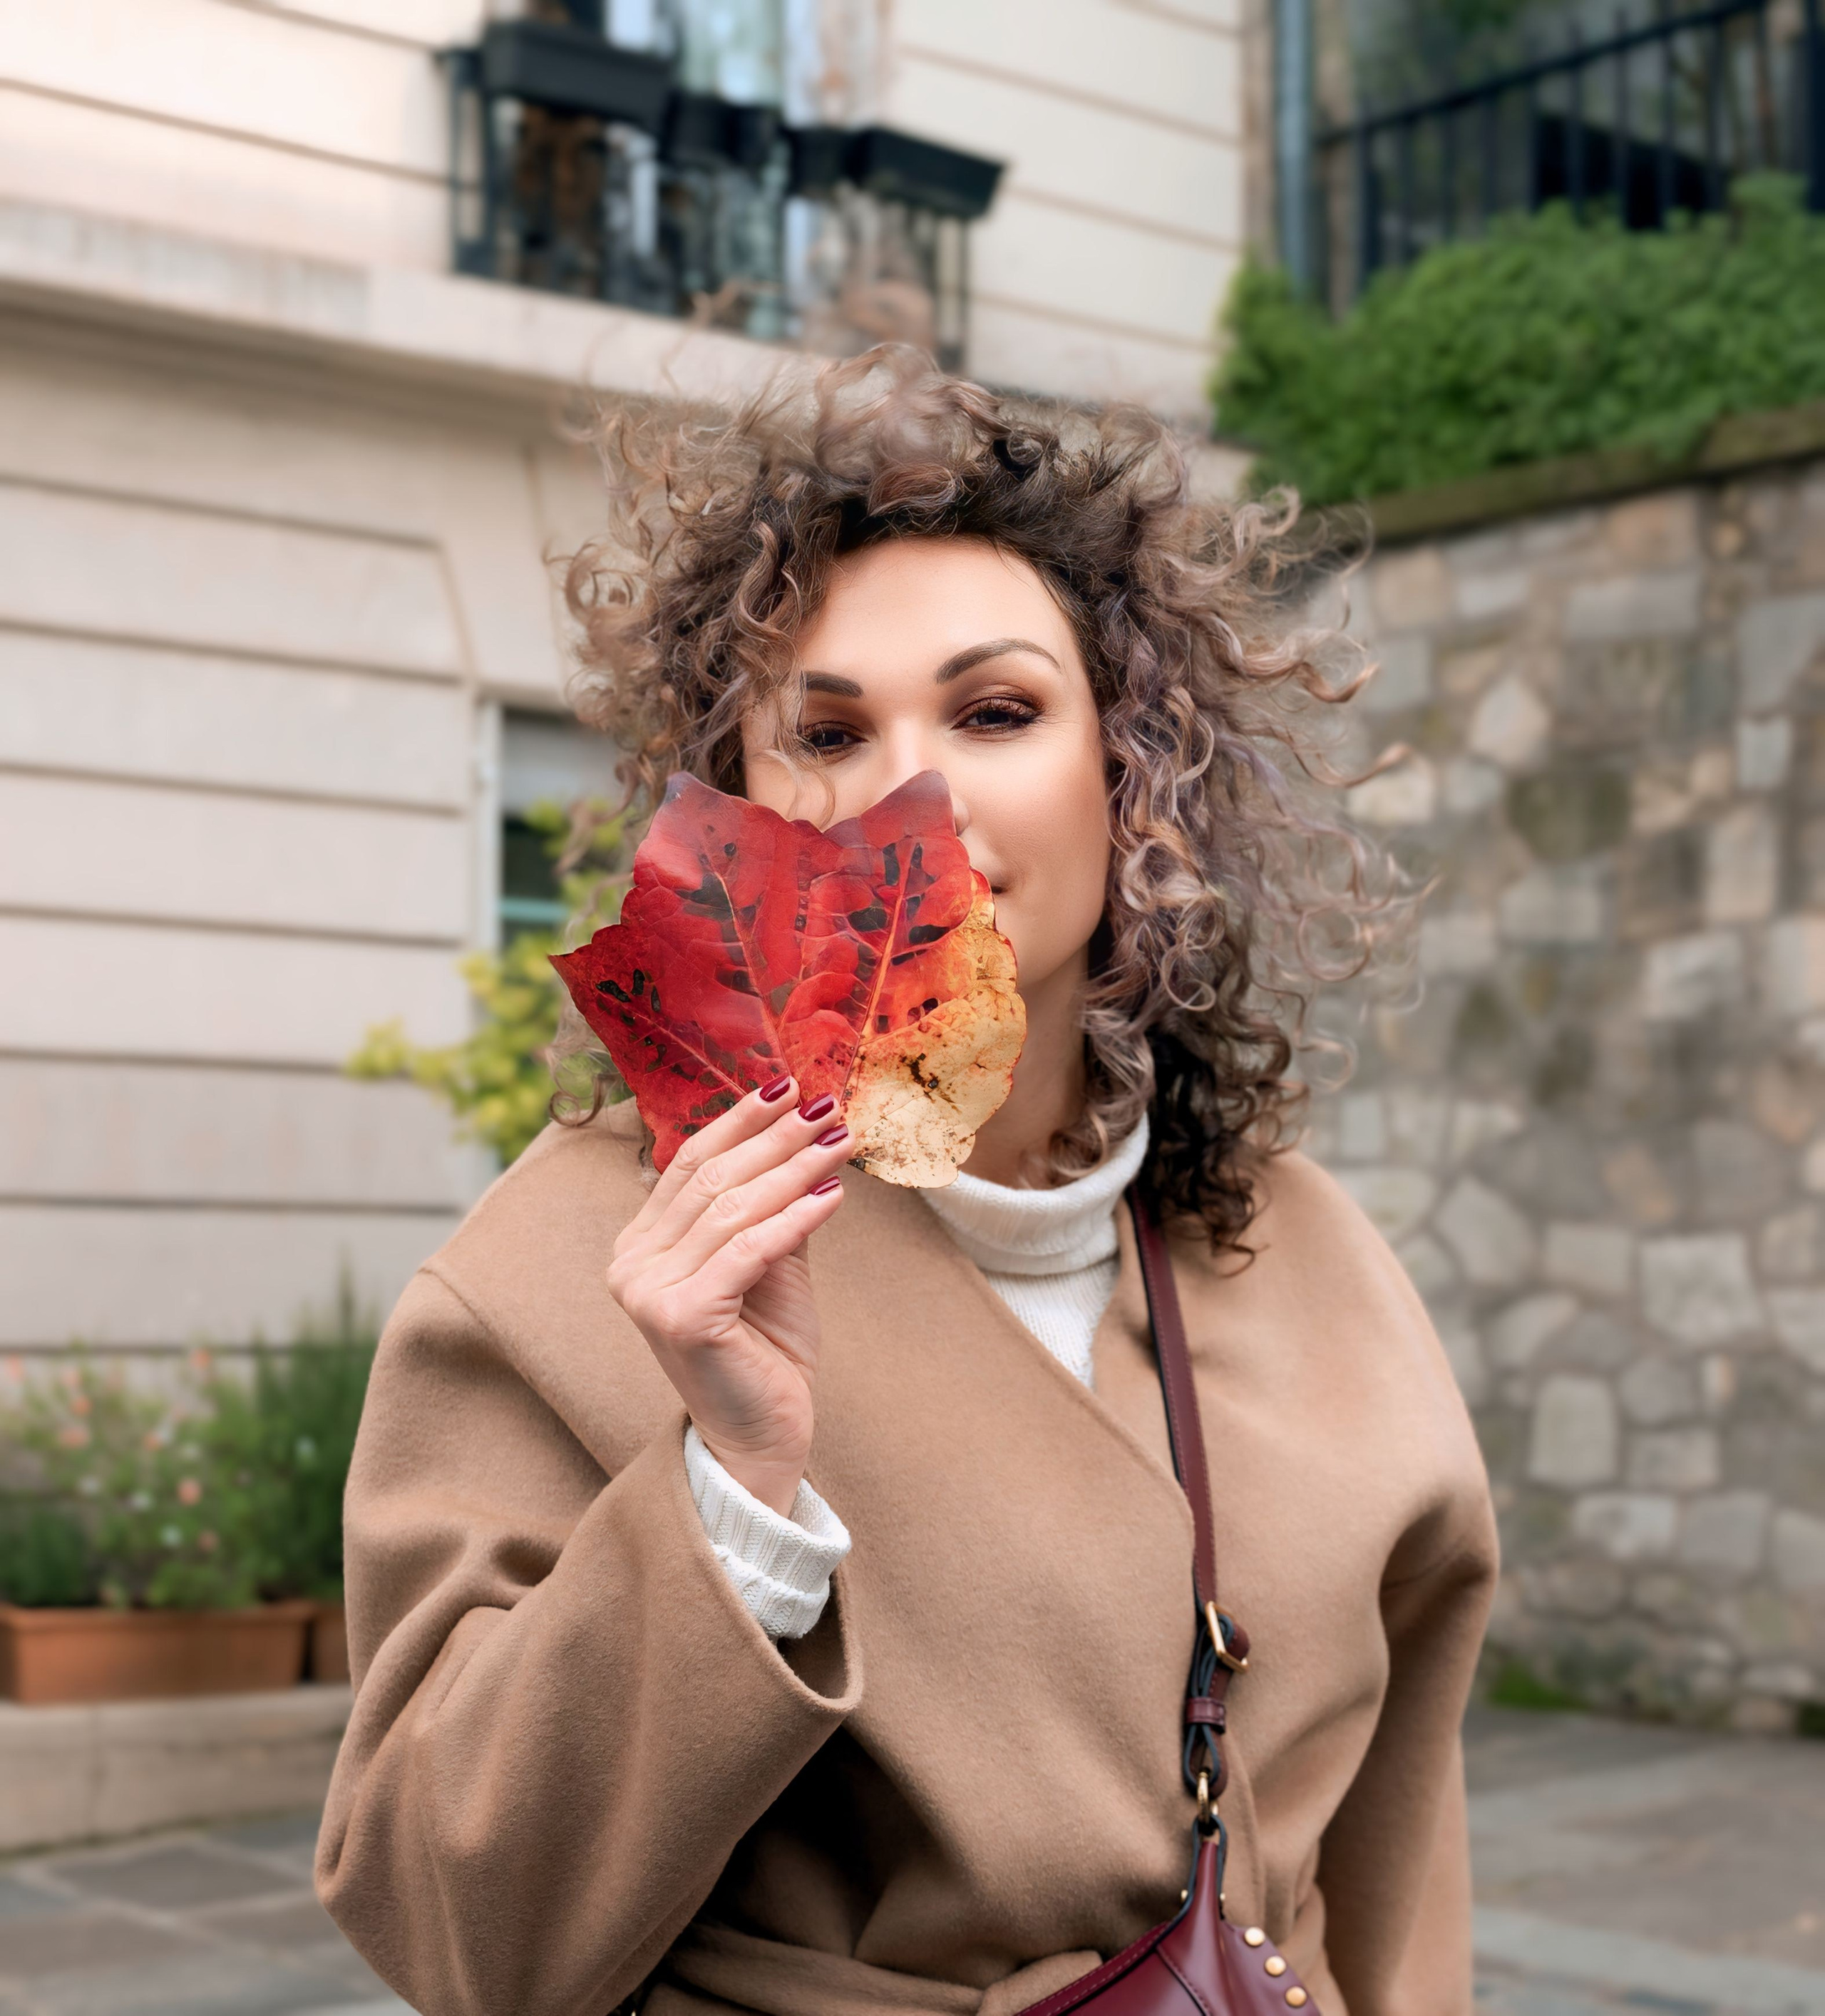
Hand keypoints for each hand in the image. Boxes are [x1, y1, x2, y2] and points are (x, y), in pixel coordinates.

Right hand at [606, 1079, 849, 1514]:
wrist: (762, 1436)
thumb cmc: (765, 1350)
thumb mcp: (770, 1262)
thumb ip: (773, 1204)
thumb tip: (808, 1132)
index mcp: (639, 1245)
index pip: (690, 1164)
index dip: (740, 1120)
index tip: (790, 1086)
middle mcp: (631, 1264)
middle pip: (711, 1180)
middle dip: (775, 1137)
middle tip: (827, 1107)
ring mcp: (649, 1293)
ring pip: (732, 1210)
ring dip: (794, 1169)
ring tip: (841, 1141)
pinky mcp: (682, 1319)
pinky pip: (749, 1250)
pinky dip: (795, 1217)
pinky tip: (832, 1195)